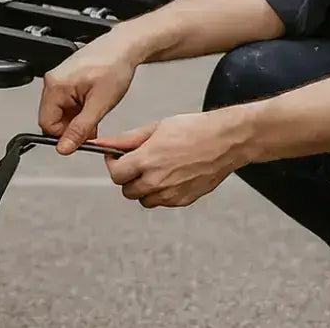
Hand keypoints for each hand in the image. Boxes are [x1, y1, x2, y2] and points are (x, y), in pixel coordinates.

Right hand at [38, 32, 140, 153]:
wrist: (125, 47)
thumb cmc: (115, 66)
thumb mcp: (100, 104)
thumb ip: (80, 129)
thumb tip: (64, 147)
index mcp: (56, 85)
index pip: (47, 124)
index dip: (64, 136)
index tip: (81, 138)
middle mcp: (54, 81)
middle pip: (53, 118)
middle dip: (73, 127)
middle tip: (93, 125)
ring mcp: (60, 79)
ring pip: (61, 112)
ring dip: (78, 118)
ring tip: (96, 110)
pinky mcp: (68, 79)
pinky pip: (67, 103)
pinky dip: (80, 109)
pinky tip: (94, 105)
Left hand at [96, 109, 251, 208]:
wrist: (226, 140)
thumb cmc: (193, 129)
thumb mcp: (156, 128)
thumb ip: (127, 139)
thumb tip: (103, 143)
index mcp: (147, 160)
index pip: (115, 174)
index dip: (113, 164)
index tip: (117, 157)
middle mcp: (157, 181)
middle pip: (127, 190)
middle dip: (127, 177)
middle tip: (137, 162)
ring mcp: (171, 194)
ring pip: (144, 200)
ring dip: (143, 187)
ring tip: (156, 169)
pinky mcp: (183, 200)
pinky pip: (162, 202)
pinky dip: (161, 193)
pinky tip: (171, 175)